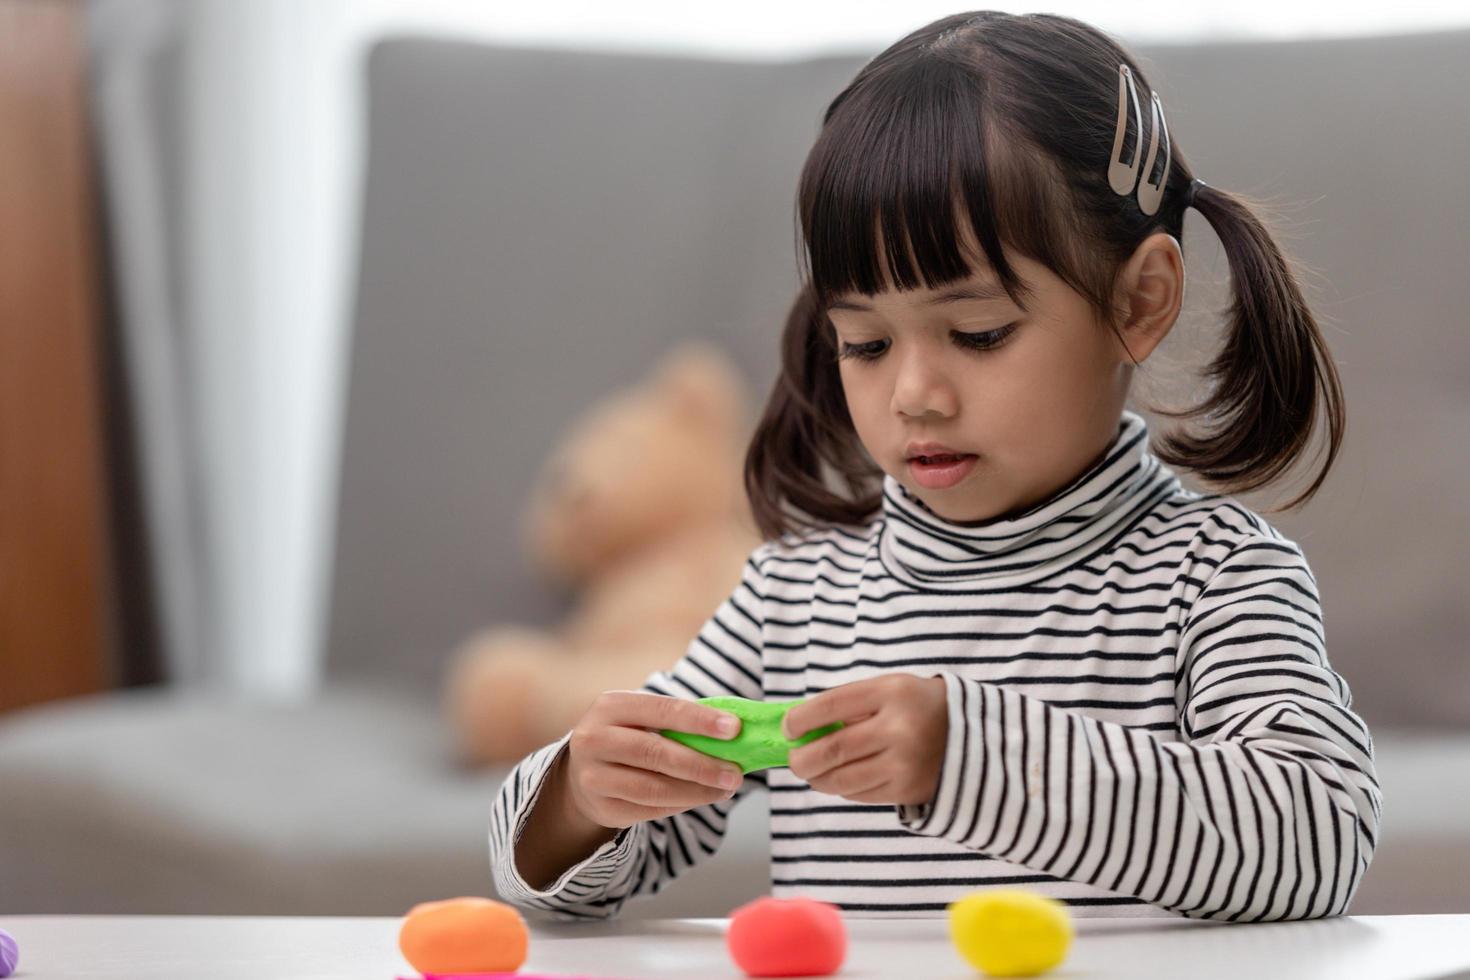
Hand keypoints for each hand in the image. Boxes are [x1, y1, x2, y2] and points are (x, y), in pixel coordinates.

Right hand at [563, 691, 746, 828]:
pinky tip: (701, 798)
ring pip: (654, 788)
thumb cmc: (626, 736)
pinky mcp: (602, 807)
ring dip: (697, 791)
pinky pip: (650, 809)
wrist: (582, 770)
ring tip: (725, 789)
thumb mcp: (641, 718)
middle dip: (702, 764)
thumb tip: (732, 732)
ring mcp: (594, 776)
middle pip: (656, 753)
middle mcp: (595, 739)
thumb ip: (677, 722)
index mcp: (611, 706)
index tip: (734, 728)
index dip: (699, 720)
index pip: (661, 710)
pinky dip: (682, 804)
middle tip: (735, 773)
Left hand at [783, 674, 947, 805]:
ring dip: (817, 778)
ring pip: (842, 779)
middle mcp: (898, 729)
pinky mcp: (907, 790)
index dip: (801, 720)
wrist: (973, 737)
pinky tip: (839, 780)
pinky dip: (842, 789)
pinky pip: (859, 794)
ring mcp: (903, 764)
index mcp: (891, 693)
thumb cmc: (918, 707)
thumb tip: (799, 727)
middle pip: (833, 749)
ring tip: (810, 772)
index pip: (831, 705)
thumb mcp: (889, 690)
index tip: (787, 728)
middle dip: (802, 758)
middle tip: (793, 760)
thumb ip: (850, 705)